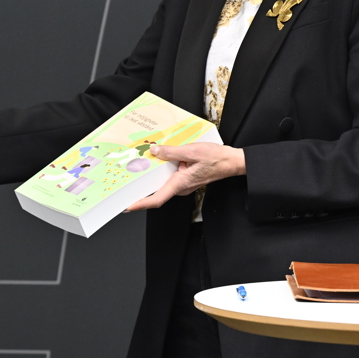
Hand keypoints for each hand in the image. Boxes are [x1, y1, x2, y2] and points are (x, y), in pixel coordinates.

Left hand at [125, 142, 245, 211]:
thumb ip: (172, 152)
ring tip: (140, 163)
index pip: (158, 199)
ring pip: (163, 181)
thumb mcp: (192, 151)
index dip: (141, 204)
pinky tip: (158, 157)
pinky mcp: (185, 178)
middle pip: (157, 190)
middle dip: (142, 186)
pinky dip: (162, 168)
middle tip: (127, 178)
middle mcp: (181, 187)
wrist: (231, 161)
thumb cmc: (216, 158)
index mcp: (181, 183)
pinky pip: (170, 175)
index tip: (128, 206)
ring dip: (152, 174)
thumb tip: (155, 151)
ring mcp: (183, 183)